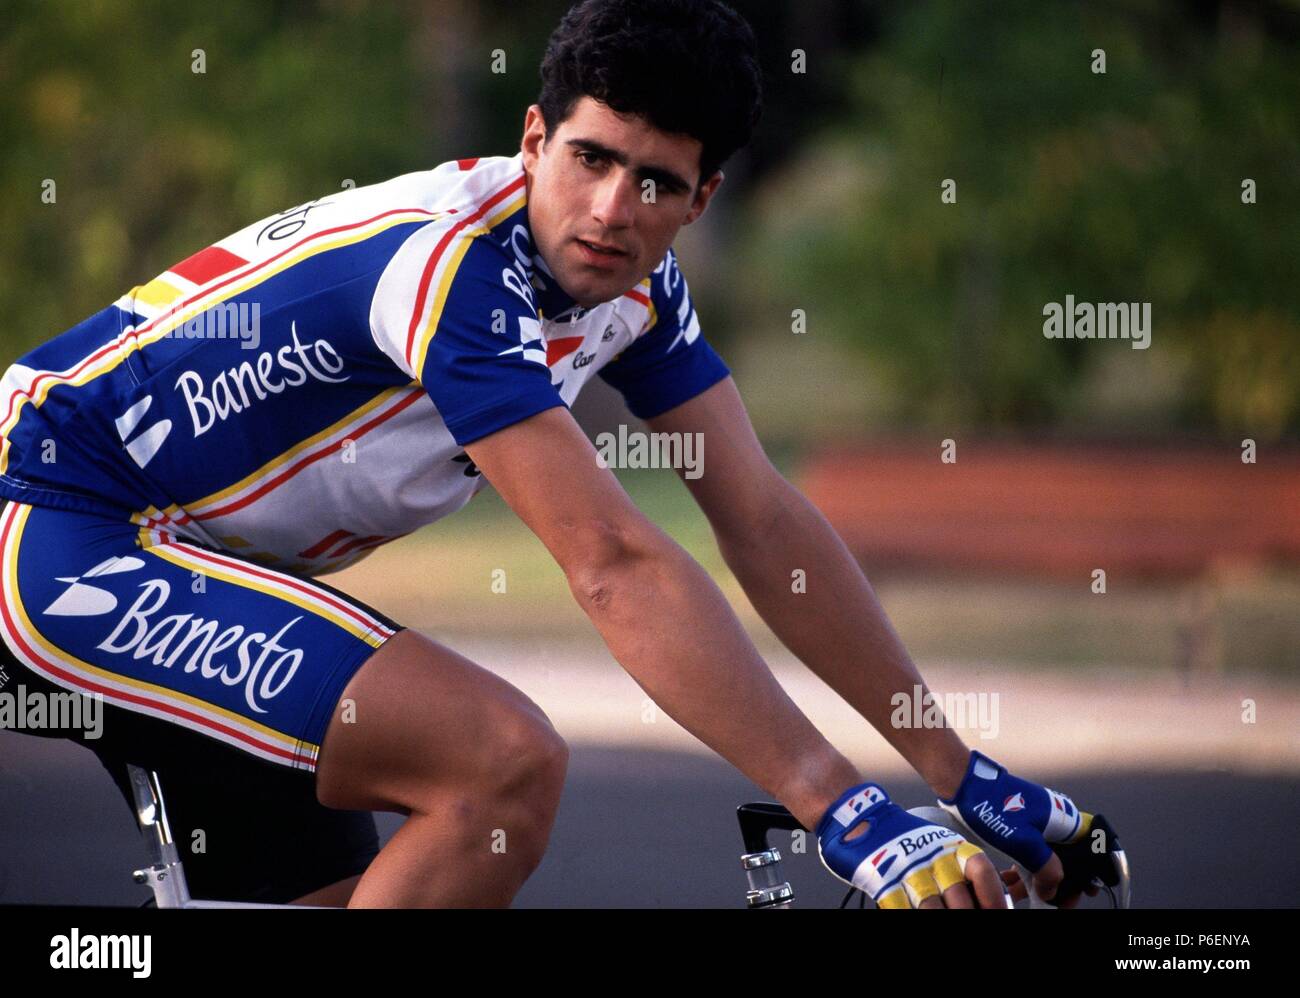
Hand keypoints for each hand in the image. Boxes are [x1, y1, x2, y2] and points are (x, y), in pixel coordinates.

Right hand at [815, 782, 1005, 907]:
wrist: (860, 818)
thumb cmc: (905, 839)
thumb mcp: (937, 846)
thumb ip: (960, 871)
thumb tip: (992, 899)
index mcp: (949, 847)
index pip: (982, 873)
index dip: (995, 898)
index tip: (1000, 914)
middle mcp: (931, 858)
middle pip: (960, 900)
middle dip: (968, 916)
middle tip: (971, 920)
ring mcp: (906, 871)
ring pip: (933, 910)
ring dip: (940, 919)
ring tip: (943, 918)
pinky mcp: (883, 882)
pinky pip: (902, 909)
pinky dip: (910, 914)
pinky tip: (914, 914)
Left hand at [938, 750, 1094, 904]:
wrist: (964, 785)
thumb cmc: (994, 807)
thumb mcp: (1024, 843)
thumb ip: (1046, 869)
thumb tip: (1053, 890)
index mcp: (1064, 820)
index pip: (1090, 851)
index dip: (1088, 874)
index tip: (1083, 893)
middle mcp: (1054, 822)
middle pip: (1068, 858)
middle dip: (1063, 882)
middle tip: (1055, 901)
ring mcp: (1035, 825)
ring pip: (1046, 858)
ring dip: (1040, 880)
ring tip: (1032, 898)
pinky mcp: (1018, 828)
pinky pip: (1028, 854)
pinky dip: (1023, 870)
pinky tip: (1011, 884)